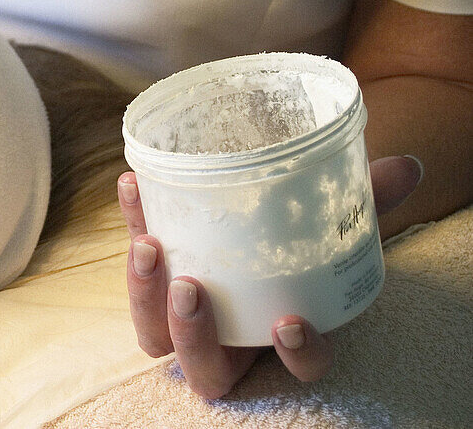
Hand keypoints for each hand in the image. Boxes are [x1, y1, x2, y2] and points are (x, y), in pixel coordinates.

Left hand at [118, 155, 421, 397]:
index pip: (300, 365)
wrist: (256, 212)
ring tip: (150, 248)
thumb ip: (362, 198)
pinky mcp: (152, 278)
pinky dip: (131, 227)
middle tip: (190, 288)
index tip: (290, 323)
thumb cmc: (299, 232)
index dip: (298, 354)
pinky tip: (133, 187)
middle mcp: (231, 338)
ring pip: (154, 336)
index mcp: (282, 331)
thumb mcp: (329, 215)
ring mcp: (184, 317)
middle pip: (206, 368)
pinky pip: (134, 267)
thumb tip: (405, 168)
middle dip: (193, 336)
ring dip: (145, 296)